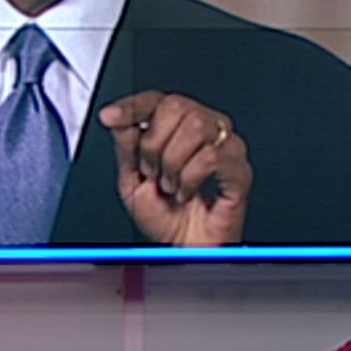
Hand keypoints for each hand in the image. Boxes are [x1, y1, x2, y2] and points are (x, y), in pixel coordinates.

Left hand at [98, 91, 250, 246]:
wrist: (184, 250)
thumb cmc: (165, 219)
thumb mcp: (132, 182)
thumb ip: (127, 147)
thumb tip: (119, 119)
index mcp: (180, 129)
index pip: (157, 100)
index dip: (132, 106)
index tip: (110, 117)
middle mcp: (207, 132)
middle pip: (177, 106)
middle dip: (154, 144)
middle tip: (153, 172)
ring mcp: (227, 148)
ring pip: (196, 127)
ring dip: (173, 163)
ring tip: (172, 185)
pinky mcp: (240, 170)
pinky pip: (211, 156)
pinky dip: (191, 177)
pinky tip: (188, 191)